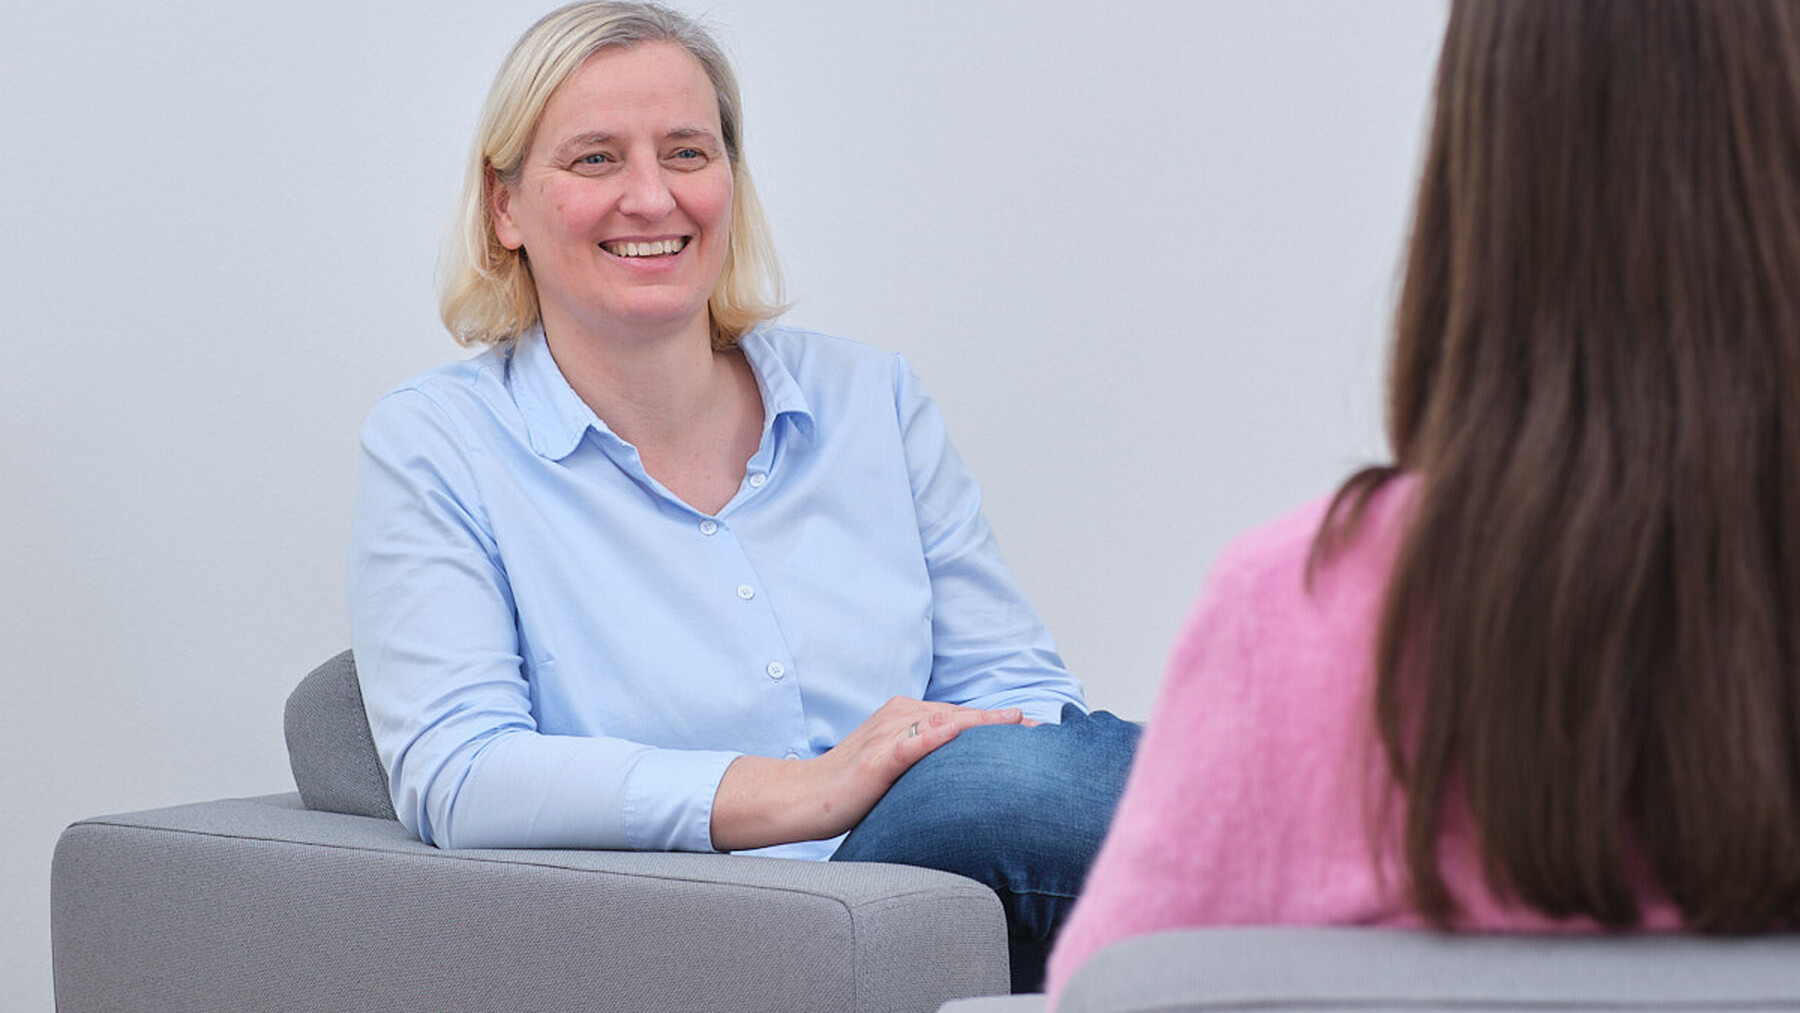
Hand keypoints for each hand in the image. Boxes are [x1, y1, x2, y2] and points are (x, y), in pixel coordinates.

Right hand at [710, 697, 1026, 851]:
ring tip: (1020, 725)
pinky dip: (935, 736)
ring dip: (984, 723)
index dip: (1001, 723)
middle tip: (1047, 729)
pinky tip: (958, 732)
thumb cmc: (851, 787)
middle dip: (1005, 723)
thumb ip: (927, 759)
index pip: (963, 716)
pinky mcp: (877, 758)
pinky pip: (911, 743)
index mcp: (907, 714)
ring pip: (945, 723)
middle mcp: (900, 715)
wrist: (804, 797)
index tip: (1040, 729)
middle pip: (963, 716)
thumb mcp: (896, 765)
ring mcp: (888, 734)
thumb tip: (966, 774)